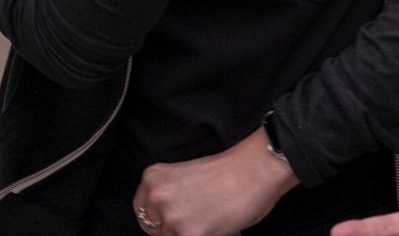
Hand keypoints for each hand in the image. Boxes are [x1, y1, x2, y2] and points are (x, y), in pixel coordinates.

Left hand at [135, 128, 297, 235]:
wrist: (256, 169)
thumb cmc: (230, 170)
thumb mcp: (185, 177)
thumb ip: (170, 197)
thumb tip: (166, 220)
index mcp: (153, 179)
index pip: (143, 213)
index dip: (159, 219)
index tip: (172, 220)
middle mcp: (157, 198)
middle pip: (156, 230)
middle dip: (175, 229)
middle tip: (198, 217)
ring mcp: (173, 218)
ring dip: (191, 233)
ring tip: (211, 219)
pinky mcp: (191, 235)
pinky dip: (206, 235)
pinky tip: (217, 226)